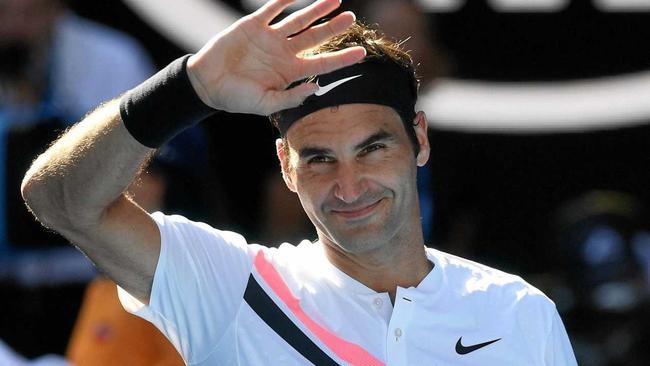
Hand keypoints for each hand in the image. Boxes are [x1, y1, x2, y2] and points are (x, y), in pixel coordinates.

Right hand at [186, 0, 365, 114]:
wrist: (207, 84)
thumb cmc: (237, 98)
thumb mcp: (266, 104)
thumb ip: (292, 98)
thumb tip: (317, 87)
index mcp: (290, 72)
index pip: (322, 63)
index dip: (342, 58)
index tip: (362, 53)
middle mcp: (284, 53)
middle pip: (315, 38)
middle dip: (333, 27)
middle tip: (350, 18)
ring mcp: (270, 38)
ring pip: (299, 20)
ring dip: (316, 9)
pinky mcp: (253, 25)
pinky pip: (272, 9)